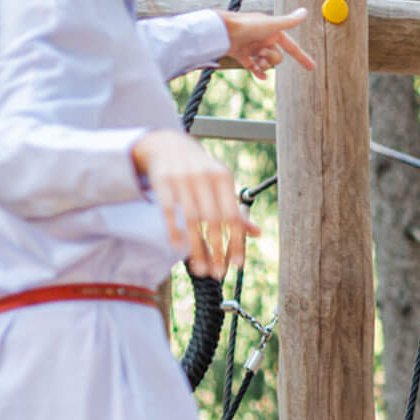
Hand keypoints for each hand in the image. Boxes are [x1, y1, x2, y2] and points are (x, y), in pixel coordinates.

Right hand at [133, 129, 257, 276]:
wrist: (168, 145)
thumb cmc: (201, 171)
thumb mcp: (221, 184)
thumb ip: (236, 209)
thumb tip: (258, 234)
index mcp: (223, 177)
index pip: (233, 216)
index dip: (236, 241)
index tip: (237, 265)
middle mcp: (204, 176)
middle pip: (213, 220)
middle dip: (217, 250)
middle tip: (218, 273)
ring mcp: (182, 178)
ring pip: (191, 220)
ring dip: (196, 248)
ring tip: (200, 270)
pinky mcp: (161, 181)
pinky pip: (169, 212)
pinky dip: (174, 232)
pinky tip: (179, 250)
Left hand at [220, 8, 316, 80]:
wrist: (223, 30)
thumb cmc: (247, 25)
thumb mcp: (271, 24)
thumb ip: (289, 21)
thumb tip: (305, 12)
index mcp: (273, 32)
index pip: (292, 47)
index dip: (302, 57)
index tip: (312, 67)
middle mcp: (264, 40)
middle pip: (278, 57)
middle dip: (272, 58)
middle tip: (262, 53)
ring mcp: (253, 48)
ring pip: (266, 63)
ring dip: (264, 65)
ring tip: (256, 61)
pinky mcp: (242, 55)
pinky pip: (253, 67)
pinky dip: (257, 72)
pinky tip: (261, 77)